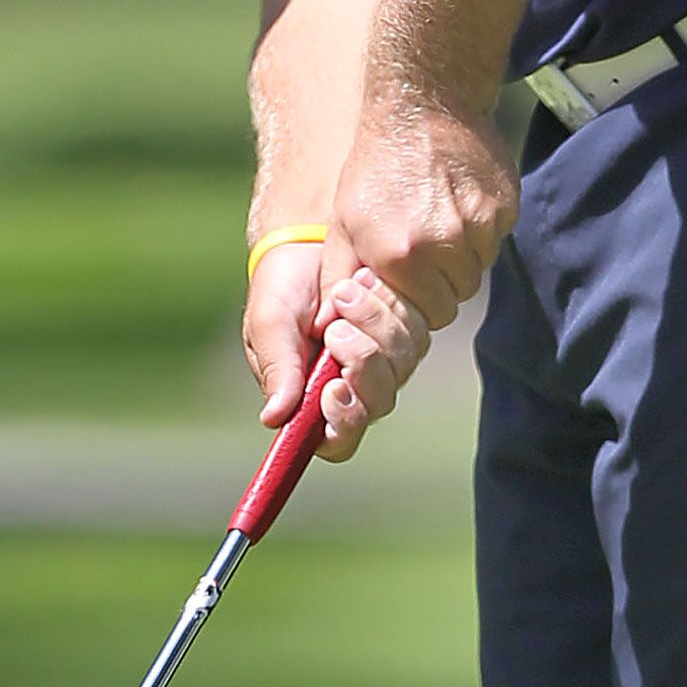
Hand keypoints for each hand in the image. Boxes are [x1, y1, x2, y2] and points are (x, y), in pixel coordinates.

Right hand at [242, 238, 430, 464]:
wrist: (307, 246)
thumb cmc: (280, 292)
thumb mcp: (270, 325)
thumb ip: (276, 369)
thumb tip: (274, 418)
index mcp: (314, 402)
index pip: (338, 440)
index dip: (343, 421)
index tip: (333, 387)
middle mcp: (354, 389)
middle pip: (378, 403)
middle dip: (362, 361)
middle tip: (335, 325)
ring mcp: (385, 363)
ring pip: (401, 366)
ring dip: (375, 326)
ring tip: (344, 290)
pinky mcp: (405, 334)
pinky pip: (416, 333)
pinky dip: (392, 306)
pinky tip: (367, 280)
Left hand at [327, 95, 519, 332]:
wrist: (420, 106)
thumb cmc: (375, 168)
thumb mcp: (342, 224)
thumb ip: (337, 278)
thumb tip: (330, 325)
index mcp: (400, 255)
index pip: (430, 314)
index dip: (422, 303)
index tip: (414, 282)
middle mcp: (443, 244)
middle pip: (458, 295)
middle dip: (443, 283)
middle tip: (427, 253)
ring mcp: (479, 224)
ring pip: (480, 268)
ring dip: (463, 257)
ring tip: (440, 222)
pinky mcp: (504, 205)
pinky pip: (497, 238)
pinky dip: (482, 230)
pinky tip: (458, 202)